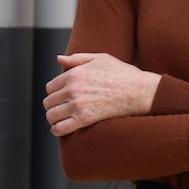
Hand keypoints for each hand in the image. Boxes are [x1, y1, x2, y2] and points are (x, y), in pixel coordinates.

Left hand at [43, 53, 160, 136]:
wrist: (139, 91)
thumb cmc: (122, 73)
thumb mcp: (100, 58)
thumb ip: (77, 58)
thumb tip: (59, 58)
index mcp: (74, 74)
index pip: (50, 86)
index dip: (55, 92)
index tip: (61, 96)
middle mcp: (72, 89)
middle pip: (48, 101)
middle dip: (53, 105)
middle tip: (62, 108)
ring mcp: (77, 105)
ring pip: (51, 115)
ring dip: (54, 118)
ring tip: (61, 118)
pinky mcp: (84, 119)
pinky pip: (60, 128)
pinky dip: (57, 130)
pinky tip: (61, 128)